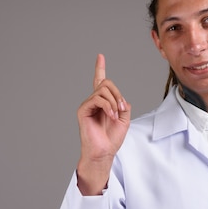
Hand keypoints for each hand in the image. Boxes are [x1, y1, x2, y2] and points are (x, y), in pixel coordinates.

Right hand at [76, 54, 130, 194]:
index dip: (100, 68)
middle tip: (121, 108)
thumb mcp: (124, 119)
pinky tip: (111, 116)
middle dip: (117, 93)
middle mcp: (93, 101)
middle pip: (106, 83)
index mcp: (103, 102)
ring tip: (116, 115)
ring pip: (102, 90)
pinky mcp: (83, 110)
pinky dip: (107, 106)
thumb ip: (123, 105)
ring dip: (113, 101)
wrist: (104, 152)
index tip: (100, 56)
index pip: (100, 81)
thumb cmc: (112, 138)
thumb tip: (121, 98)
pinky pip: (97, 99)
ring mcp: (87, 105)